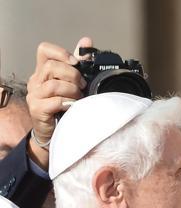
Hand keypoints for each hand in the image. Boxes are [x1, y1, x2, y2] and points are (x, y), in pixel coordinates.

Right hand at [26, 37, 91, 168]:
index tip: (76, 62)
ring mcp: (34, 95)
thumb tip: (87, 42)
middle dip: (72, 75)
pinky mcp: (37, 109)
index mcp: (43, 71)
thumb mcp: (73, 83)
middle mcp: (36, 81)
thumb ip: (79, 64)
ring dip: (72, 90)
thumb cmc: (66, 107)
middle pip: (51, 66)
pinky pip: (55, 101)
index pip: (44, 50)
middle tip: (83, 86)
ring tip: (79, 98)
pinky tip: (74, 107)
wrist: (56, 132)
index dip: (61, 52)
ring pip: (54, 84)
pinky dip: (68, 103)